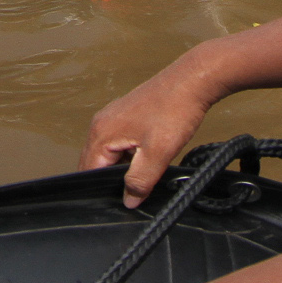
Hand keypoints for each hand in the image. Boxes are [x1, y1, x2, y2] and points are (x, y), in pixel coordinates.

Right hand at [82, 62, 218, 207]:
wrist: (192, 81)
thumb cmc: (174, 111)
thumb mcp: (157, 154)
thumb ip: (139, 181)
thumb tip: (128, 201)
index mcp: (101, 133)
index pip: (88, 172)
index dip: (101, 190)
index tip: (119, 200)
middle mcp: (101, 124)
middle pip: (95, 163)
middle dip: (110, 179)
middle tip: (132, 190)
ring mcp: (112, 117)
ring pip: (108, 154)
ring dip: (121, 167)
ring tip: (143, 172)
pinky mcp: (125, 115)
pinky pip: (118, 142)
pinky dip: (128, 155)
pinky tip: (147, 157)